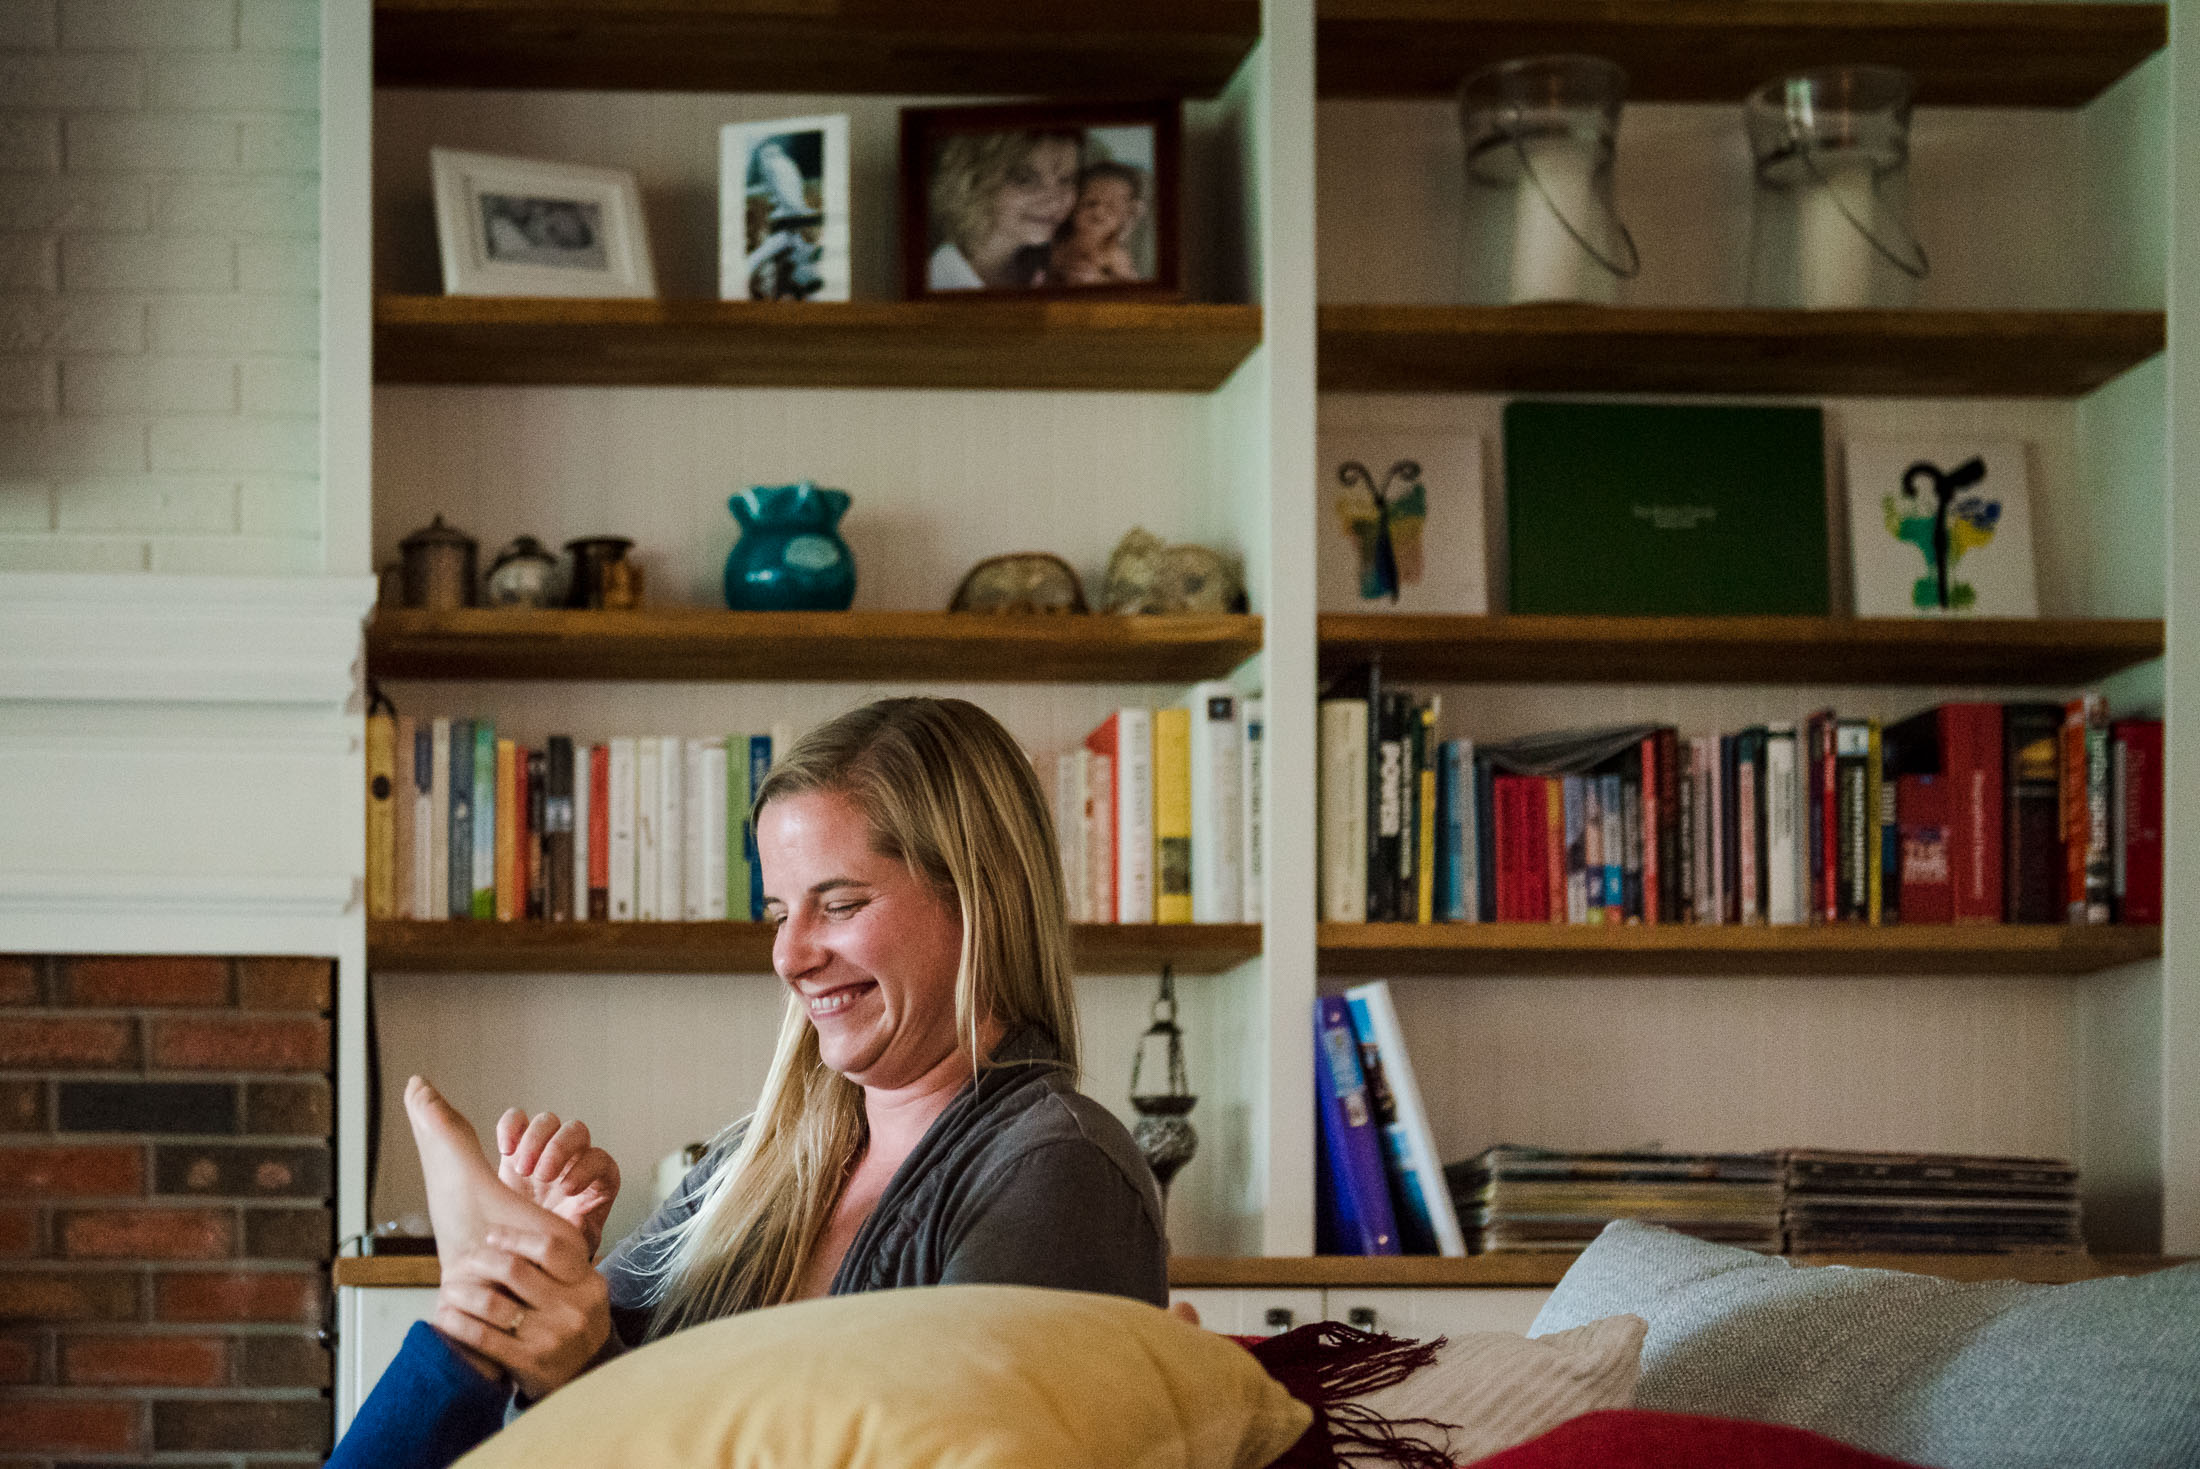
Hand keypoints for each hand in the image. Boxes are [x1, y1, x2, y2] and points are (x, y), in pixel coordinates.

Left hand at [434, 1221, 611, 1402]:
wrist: (589, 1380)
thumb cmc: (577, 1327)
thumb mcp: (585, 1293)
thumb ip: (564, 1265)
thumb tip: (526, 1225)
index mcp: (587, 1284)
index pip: (548, 1248)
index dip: (514, 1237)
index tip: (491, 1234)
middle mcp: (572, 1308)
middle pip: (514, 1269)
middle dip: (481, 1259)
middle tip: (466, 1258)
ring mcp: (551, 1336)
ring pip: (492, 1302)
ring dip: (462, 1292)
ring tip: (450, 1288)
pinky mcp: (529, 1362)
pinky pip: (483, 1336)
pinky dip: (458, 1323)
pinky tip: (445, 1315)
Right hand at [495, 1109, 619, 1256]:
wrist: (525, 1246)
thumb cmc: (557, 1245)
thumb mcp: (573, 1247)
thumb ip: (579, 1234)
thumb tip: (577, 1219)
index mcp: (597, 1179)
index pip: (601, 1160)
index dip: (586, 1170)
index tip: (566, 1190)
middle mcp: (574, 1157)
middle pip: (576, 1132)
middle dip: (559, 1149)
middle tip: (541, 1176)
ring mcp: (545, 1148)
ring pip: (548, 1121)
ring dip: (535, 1139)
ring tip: (521, 1170)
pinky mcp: (517, 1147)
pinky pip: (517, 1119)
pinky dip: (510, 1126)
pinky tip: (504, 1149)